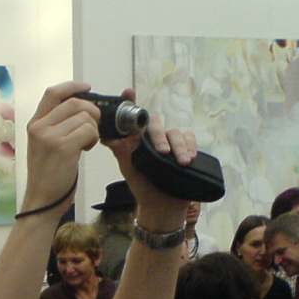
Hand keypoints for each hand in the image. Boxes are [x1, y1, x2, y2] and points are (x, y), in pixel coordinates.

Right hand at [20, 82, 99, 215]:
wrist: (42, 201)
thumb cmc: (47, 175)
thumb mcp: (44, 145)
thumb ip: (56, 125)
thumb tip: (81, 108)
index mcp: (34, 123)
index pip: (53, 93)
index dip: (73, 86)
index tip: (87, 87)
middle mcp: (39, 127)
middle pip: (74, 103)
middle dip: (92, 112)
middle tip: (93, 128)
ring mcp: (49, 137)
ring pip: (85, 118)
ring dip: (93, 130)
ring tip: (86, 144)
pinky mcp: (62, 148)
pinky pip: (88, 131)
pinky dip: (94, 139)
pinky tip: (86, 150)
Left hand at [104, 88, 194, 228]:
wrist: (160, 206)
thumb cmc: (142, 186)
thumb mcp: (128, 168)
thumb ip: (120, 151)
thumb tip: (108, 136)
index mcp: (137, 138)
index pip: (133, 117)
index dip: (130, 102)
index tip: (128, 92)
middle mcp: (153, 136)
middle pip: (156, 123)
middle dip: (160, 136)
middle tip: (162, 152)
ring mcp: (170, 142)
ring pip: (175, 132)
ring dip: (179, 146)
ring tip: (181, 162)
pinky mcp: (186, 149)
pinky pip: (190, 140)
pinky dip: (190, 147)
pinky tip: (190, 157)